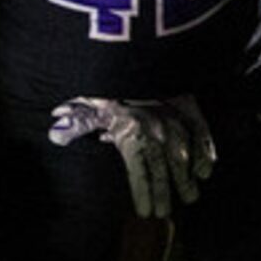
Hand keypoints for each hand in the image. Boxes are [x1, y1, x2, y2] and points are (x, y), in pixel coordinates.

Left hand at [47, 95, 216, 218]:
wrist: (133, 45)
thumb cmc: (110, 80)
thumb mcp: (91, 100)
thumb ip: (78, 121)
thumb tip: (55, 134)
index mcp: (132, 135)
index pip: (139, 172)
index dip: (142, 194)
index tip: (144, 213)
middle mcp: (156, 132)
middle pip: (162, 171)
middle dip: (164, 195)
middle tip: (165, 215)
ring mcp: (175, 121)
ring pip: (184, 157)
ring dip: (186, 179)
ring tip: (189, 198)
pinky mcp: (190, 106)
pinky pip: (200, 134)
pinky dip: (205, 152)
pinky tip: (205, 170)